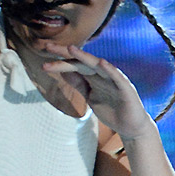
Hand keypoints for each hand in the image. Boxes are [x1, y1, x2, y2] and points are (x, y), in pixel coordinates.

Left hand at [39, 42, 156, 141]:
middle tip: (47, 47)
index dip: (59, 62)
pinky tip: (101, 63)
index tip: (43, 58)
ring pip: (97, 66)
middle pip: (82, 61)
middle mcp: (103, 75)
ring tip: (70, 49)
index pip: (74, 65)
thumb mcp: (90, 96)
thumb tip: (62, 71)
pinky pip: (117, 77)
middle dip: (65, 53)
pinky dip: (110, 70)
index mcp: (94, 77)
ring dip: (85, 57)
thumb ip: (79, 84)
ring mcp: (114, 80)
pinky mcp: (126, 89)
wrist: (132, 128)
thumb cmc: (112, 112)